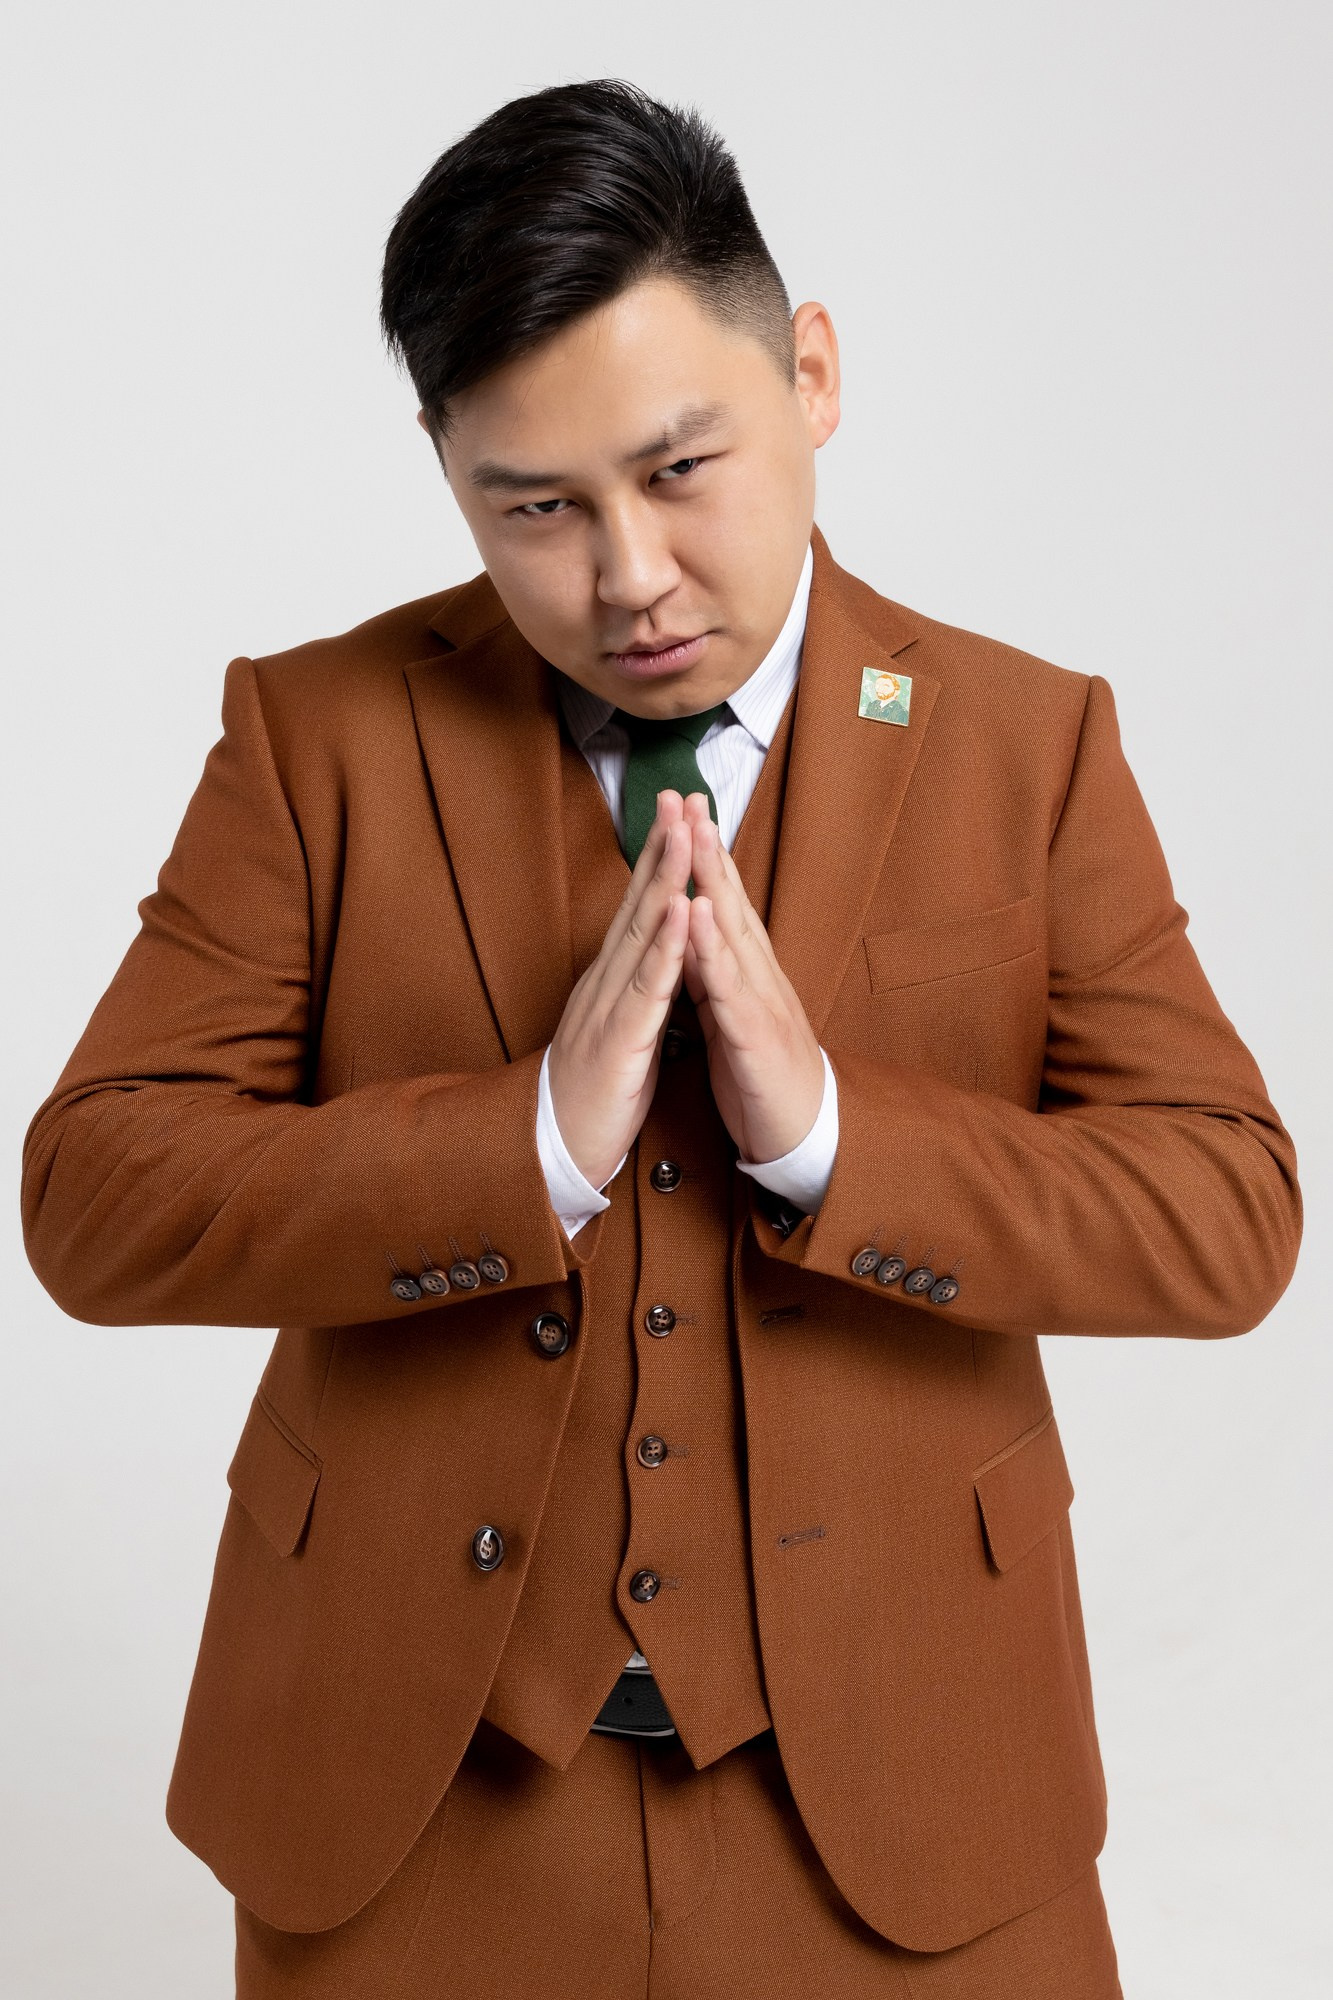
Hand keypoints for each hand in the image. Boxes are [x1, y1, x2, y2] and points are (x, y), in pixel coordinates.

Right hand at [546, 791, 693, 1188]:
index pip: (638, 910)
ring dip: (663, 880)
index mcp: (612, 983)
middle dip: (658, 847)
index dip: (656, 860)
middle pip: (636, 905)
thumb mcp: (621, 1033)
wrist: (555, 1155)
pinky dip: (665, 945)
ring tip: (683, 832)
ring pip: (640, 934)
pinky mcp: (617, 1041)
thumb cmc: (593, 1098)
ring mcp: (607, 1008)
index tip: (677, 813)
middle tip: (675, 793)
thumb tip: (657, 962)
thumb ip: (637, 993)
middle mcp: (604, 984)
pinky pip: (646, 987)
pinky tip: (679, 910)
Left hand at [676, 792, 825, 1163]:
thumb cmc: (762, 1079)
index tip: (686, 811)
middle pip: (732, 902)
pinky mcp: (756, 1036)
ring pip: (733, 932)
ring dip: (713, 880)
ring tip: (692, 833)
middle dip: (709, 848)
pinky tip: (697, 912)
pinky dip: (711, 948)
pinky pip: (729, 987)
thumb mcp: (730, 1018)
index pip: (726, 905)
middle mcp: (760, 977)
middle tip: (689, 797)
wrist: (800, 1140)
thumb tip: (694, 939)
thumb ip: (714, 976)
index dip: (707, 858)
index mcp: (749, 974)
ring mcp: (762, 1002)